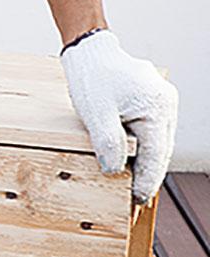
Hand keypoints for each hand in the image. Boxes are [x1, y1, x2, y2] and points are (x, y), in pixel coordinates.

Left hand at [60, 30, 177, 203]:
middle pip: (159, 151)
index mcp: (157, 108)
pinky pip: (150, 132)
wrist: (90, 52)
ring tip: (133, 189)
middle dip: (147, 177)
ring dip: (146, 165)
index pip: (155, 155)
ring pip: (157, 143)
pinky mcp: (153, 102)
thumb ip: (107, 142)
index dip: (145, 181)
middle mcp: (166, 105)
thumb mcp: (95, 114)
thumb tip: (114, 170)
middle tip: (135, 204)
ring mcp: (162, 103)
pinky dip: (142, 150)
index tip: (136, 202)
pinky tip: (131, 164)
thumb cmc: (92, 78)